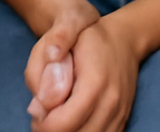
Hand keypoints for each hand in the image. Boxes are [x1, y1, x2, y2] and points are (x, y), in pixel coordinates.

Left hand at [32, 15, 140, 131]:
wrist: (124, 40)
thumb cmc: (86, 37)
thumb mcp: (57, 37)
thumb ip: (43, 66)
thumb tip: (40, 104)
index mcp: (94, 81)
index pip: (65, 121)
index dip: (43, 124)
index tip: (35, 111)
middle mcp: (111, 102)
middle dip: (53, 131)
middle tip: (43, 115)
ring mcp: (120, 113)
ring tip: (58, 117)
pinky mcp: (122, 120)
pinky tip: (74, 120)